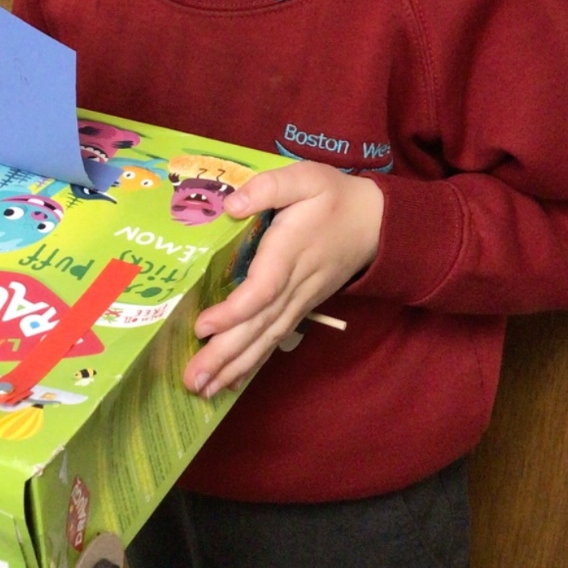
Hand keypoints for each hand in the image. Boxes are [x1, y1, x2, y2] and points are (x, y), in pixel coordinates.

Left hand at [182, 163, 383, 398]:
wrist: (375, 223)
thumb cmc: (333, 197)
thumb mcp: (305, 178)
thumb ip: (269, 188)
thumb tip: (232, 205)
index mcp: (289, 251)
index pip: (262, 290)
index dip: (233, 311)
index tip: (202, 326)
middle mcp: (294, 285)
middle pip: (258, 326)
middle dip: (224, 355)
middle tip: (193, 380)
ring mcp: (299, 301)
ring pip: (265, 339)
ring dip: (234, 367)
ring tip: (203, 390)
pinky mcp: (300, 308)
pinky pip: (275, 339)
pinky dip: (254, 363)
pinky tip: (231, 383)